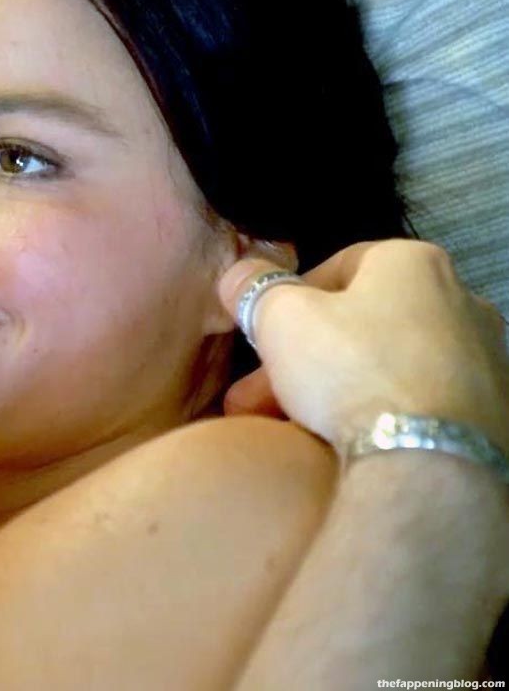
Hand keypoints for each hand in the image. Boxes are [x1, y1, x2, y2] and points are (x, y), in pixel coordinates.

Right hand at [218, 239, 508, 450]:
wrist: (429, 461)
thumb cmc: (351, 369)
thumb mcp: (280, 318)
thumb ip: (254, 288)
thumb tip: (239, 275)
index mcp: (415, 262)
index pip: (338, 267)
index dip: (289, 303)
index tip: (264, 340)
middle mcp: (460, 300)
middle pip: (360, 325)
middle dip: (301, 361)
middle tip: (256, 398)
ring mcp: (483, 359)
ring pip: (385, 367)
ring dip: (335, 392)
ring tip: (288, 428)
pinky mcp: (492, 411)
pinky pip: (416, 403)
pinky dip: (380, 416)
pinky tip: (345, 444)